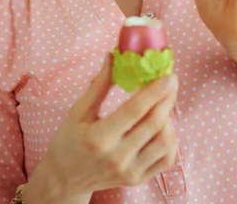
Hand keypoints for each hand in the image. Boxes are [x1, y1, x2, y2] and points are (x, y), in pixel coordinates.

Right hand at [25, 54, 177, 201]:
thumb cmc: (68, 141)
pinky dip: (171, 139)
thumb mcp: (77, 112)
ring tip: (163, 102)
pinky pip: (166, 159)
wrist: (65, 180)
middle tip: (171, 80)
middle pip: (153, 123)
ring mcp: (130, 172)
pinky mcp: (138, 179)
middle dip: (167, 98)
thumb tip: (112, 56)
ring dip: (169, 117)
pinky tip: (163, 124)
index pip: (134, 110)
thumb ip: (98, 85)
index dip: (154, 90)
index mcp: (99, 138)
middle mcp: (118, 157)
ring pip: (165, 142)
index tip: (167, 75)